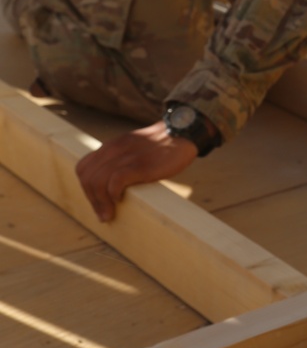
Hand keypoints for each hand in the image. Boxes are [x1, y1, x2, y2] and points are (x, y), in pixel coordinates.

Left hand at [76, 120, 199, 221]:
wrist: (182, 133)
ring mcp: (126, 156)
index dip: (86, 189)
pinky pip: (116, 180)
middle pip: (87, 178)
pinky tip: (121, 200)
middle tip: (103, 215)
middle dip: (92, 200)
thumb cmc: (161, 147)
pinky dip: (113, 194)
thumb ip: (120, 161)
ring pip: (98, 181)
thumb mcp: (133, 148)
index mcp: (111, 146)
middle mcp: (114, 149)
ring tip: (109, 215)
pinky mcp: (140, 164)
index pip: (83, 168)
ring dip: (100, 202)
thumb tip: (112, 186)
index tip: (98, 203)